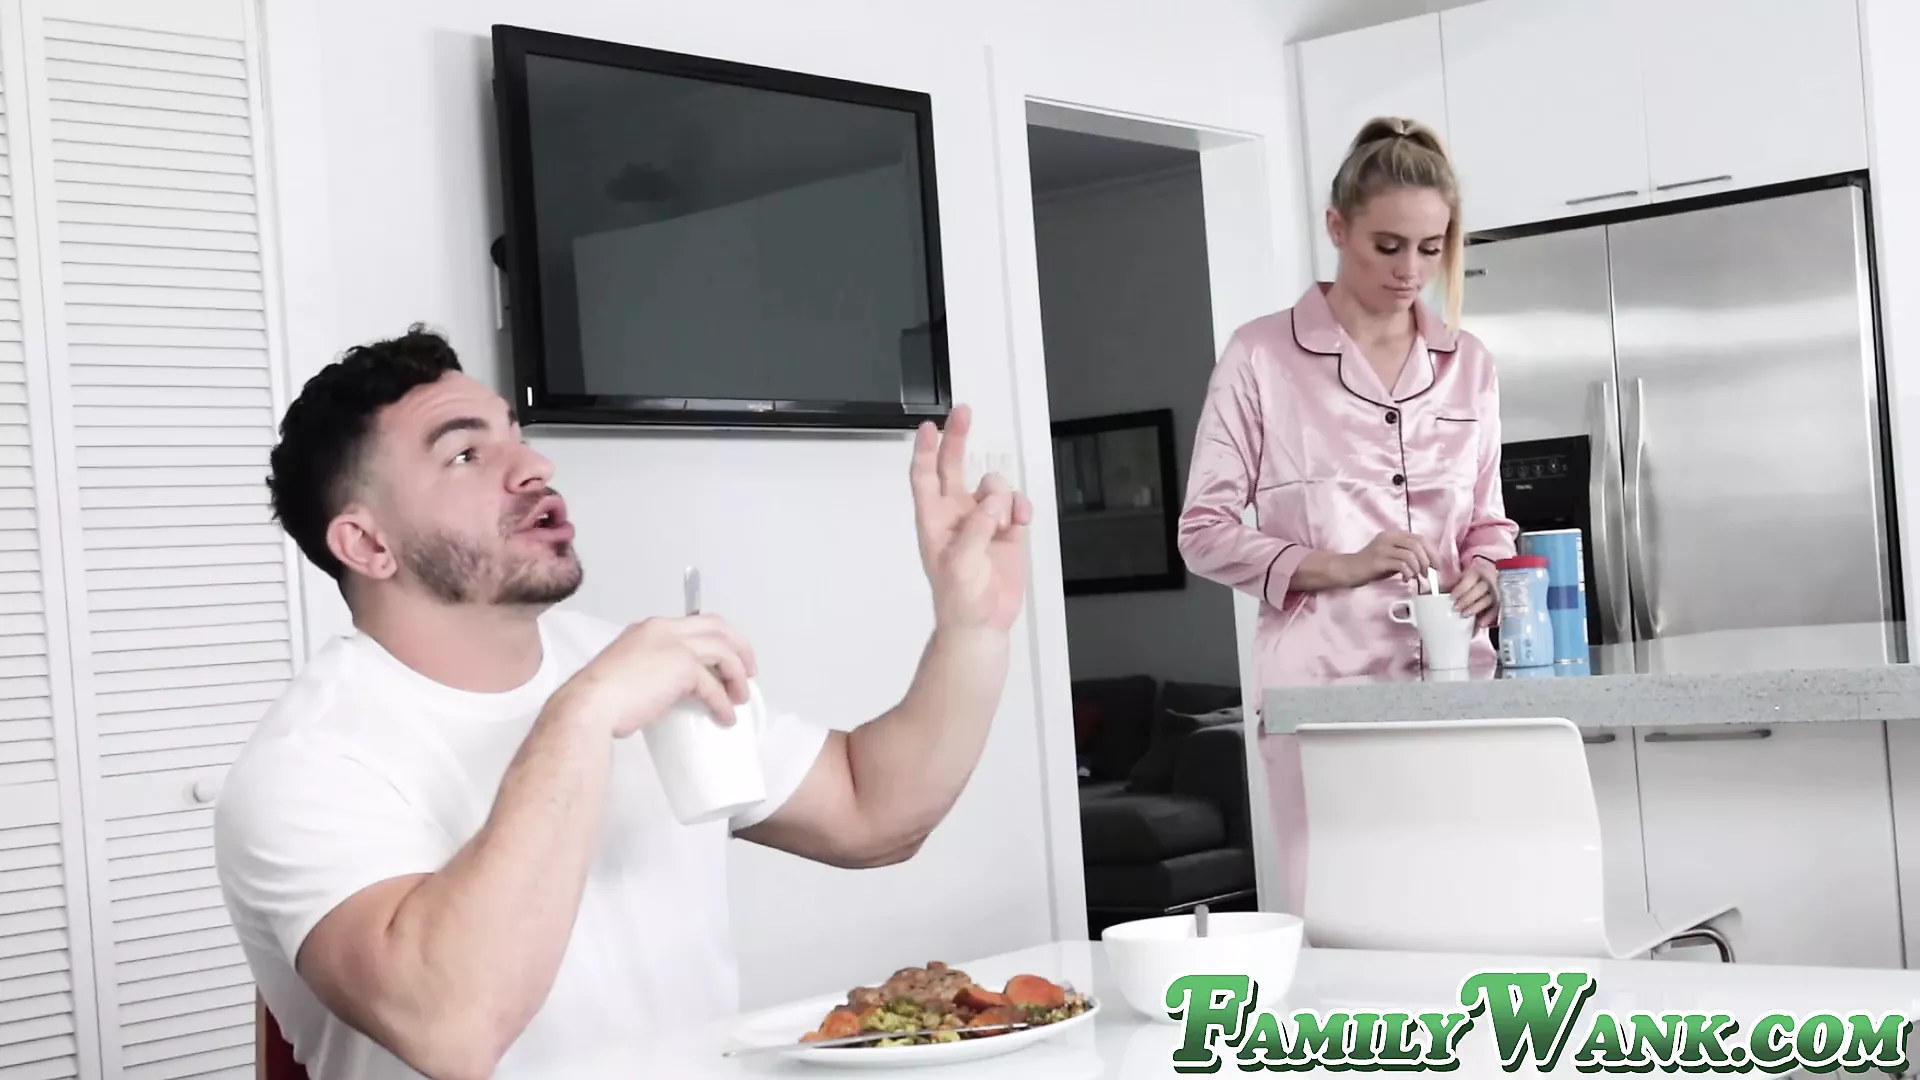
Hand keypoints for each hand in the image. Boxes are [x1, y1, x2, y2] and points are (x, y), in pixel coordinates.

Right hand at [557, 615, 757, 738]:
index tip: (727, 658)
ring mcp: (675, 645)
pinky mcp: (682, 668)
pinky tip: (725, 718)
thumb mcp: (627, 672)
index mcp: (651, 628)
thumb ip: (650, 670)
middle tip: (749, 672)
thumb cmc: (600, 698)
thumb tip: (665, 691)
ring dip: (738, 675)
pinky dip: (723, 703)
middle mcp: (665, 629)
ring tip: (740, 698)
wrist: (589, 706)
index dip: (718, 638)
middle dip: (740, 648)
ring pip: (724, 651)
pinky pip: (714, 685)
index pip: (695, 622)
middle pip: (719, 627)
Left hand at [908, 404, 1033, 632]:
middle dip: (958, 439)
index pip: (925, 476)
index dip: (925, 450)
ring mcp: (982, 521)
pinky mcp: (1006, 531)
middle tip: (964, 414)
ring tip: (1003, 523)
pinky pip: (1016, 504)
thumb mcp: (959, 566)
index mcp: (934, 520)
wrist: (983, 625)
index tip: (929, 426)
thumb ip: (974, 530)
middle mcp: (956, 515)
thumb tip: (992, 503)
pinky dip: (1020, 507)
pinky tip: (1020, 520)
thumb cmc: (959, 601)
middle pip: (953, 466)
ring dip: (1001, 495)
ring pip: (993, 485)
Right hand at [1336, 530, 1433, 587]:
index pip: (1419, 538)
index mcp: (1393, 534)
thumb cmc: (1372, 565)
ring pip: (1410, 554)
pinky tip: (1406, 579)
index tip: (1437, 566)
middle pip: (1416, 544)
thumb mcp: (1392, 556)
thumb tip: (1428, 564)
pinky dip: (1408, 573)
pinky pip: (1400, 564)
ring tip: (1416, 577)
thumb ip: (1407, 555)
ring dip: (1418, 568)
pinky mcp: (1378, 560)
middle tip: (1428, 573)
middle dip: (1427, 560)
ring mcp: (1382, 548)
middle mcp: (1388, 537)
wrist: (1348, 570)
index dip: (1432, 552)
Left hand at [1447, 558, 1499, 627]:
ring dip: (1476, 607)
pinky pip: (1497, 610)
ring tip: (1465, 615)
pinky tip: (1481, 624)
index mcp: (1477, 572)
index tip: (1452, 597)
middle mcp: (1489, 580)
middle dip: (1467, 599)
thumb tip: (1436, 590)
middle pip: (1479, 589)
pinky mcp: (1502, 602)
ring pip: (1488, 599)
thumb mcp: (1462, 581)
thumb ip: (1452, 584)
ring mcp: (1497, 591)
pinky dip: (1489, 617)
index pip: (1470, 579)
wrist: (1490, 586)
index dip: (1461, 589)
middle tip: (1456, 608)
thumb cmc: (1471, 585)